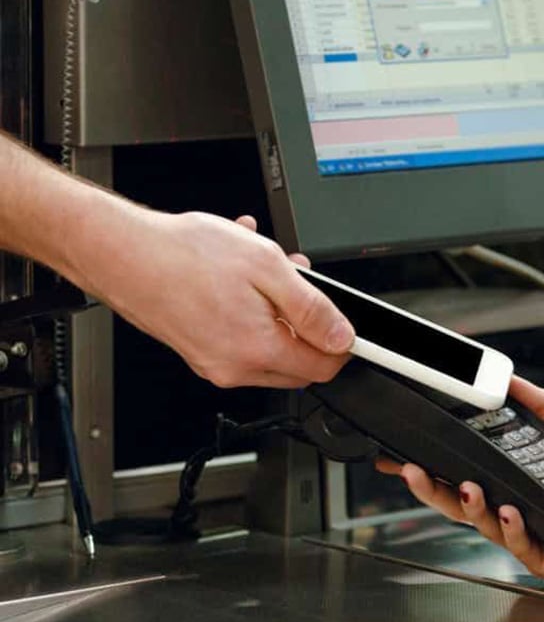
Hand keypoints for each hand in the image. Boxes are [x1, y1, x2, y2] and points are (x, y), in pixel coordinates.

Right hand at [83, 210, 353, 388]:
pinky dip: (251, 312)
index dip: (343, 345)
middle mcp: (234, 368)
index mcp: (256, 351)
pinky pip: (240, 339)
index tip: (346, 324)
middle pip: (298, 364)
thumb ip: (312, 308)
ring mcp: (213, 363)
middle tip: (300, 283)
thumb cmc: (182, 255)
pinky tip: (241, 277)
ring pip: (269, 348)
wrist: (119, 253)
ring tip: (267, 271)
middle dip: (308, 325)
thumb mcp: (266, 267)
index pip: (323, 368)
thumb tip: (343, 337)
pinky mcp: (198, 351)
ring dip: (278, 312)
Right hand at [379, 377, 543, 584]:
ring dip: (470, 505)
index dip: (445, 458)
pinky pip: (527, 550)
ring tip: (464, 488)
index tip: (411, 443)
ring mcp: (542, 533)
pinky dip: (512, 530)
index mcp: (534, 478)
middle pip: (471, 497)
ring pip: (490, 524)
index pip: (482, 462)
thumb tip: (518, 386)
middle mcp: (531, 506)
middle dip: (435, 486)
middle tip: (409, 469)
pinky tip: (505, 511)